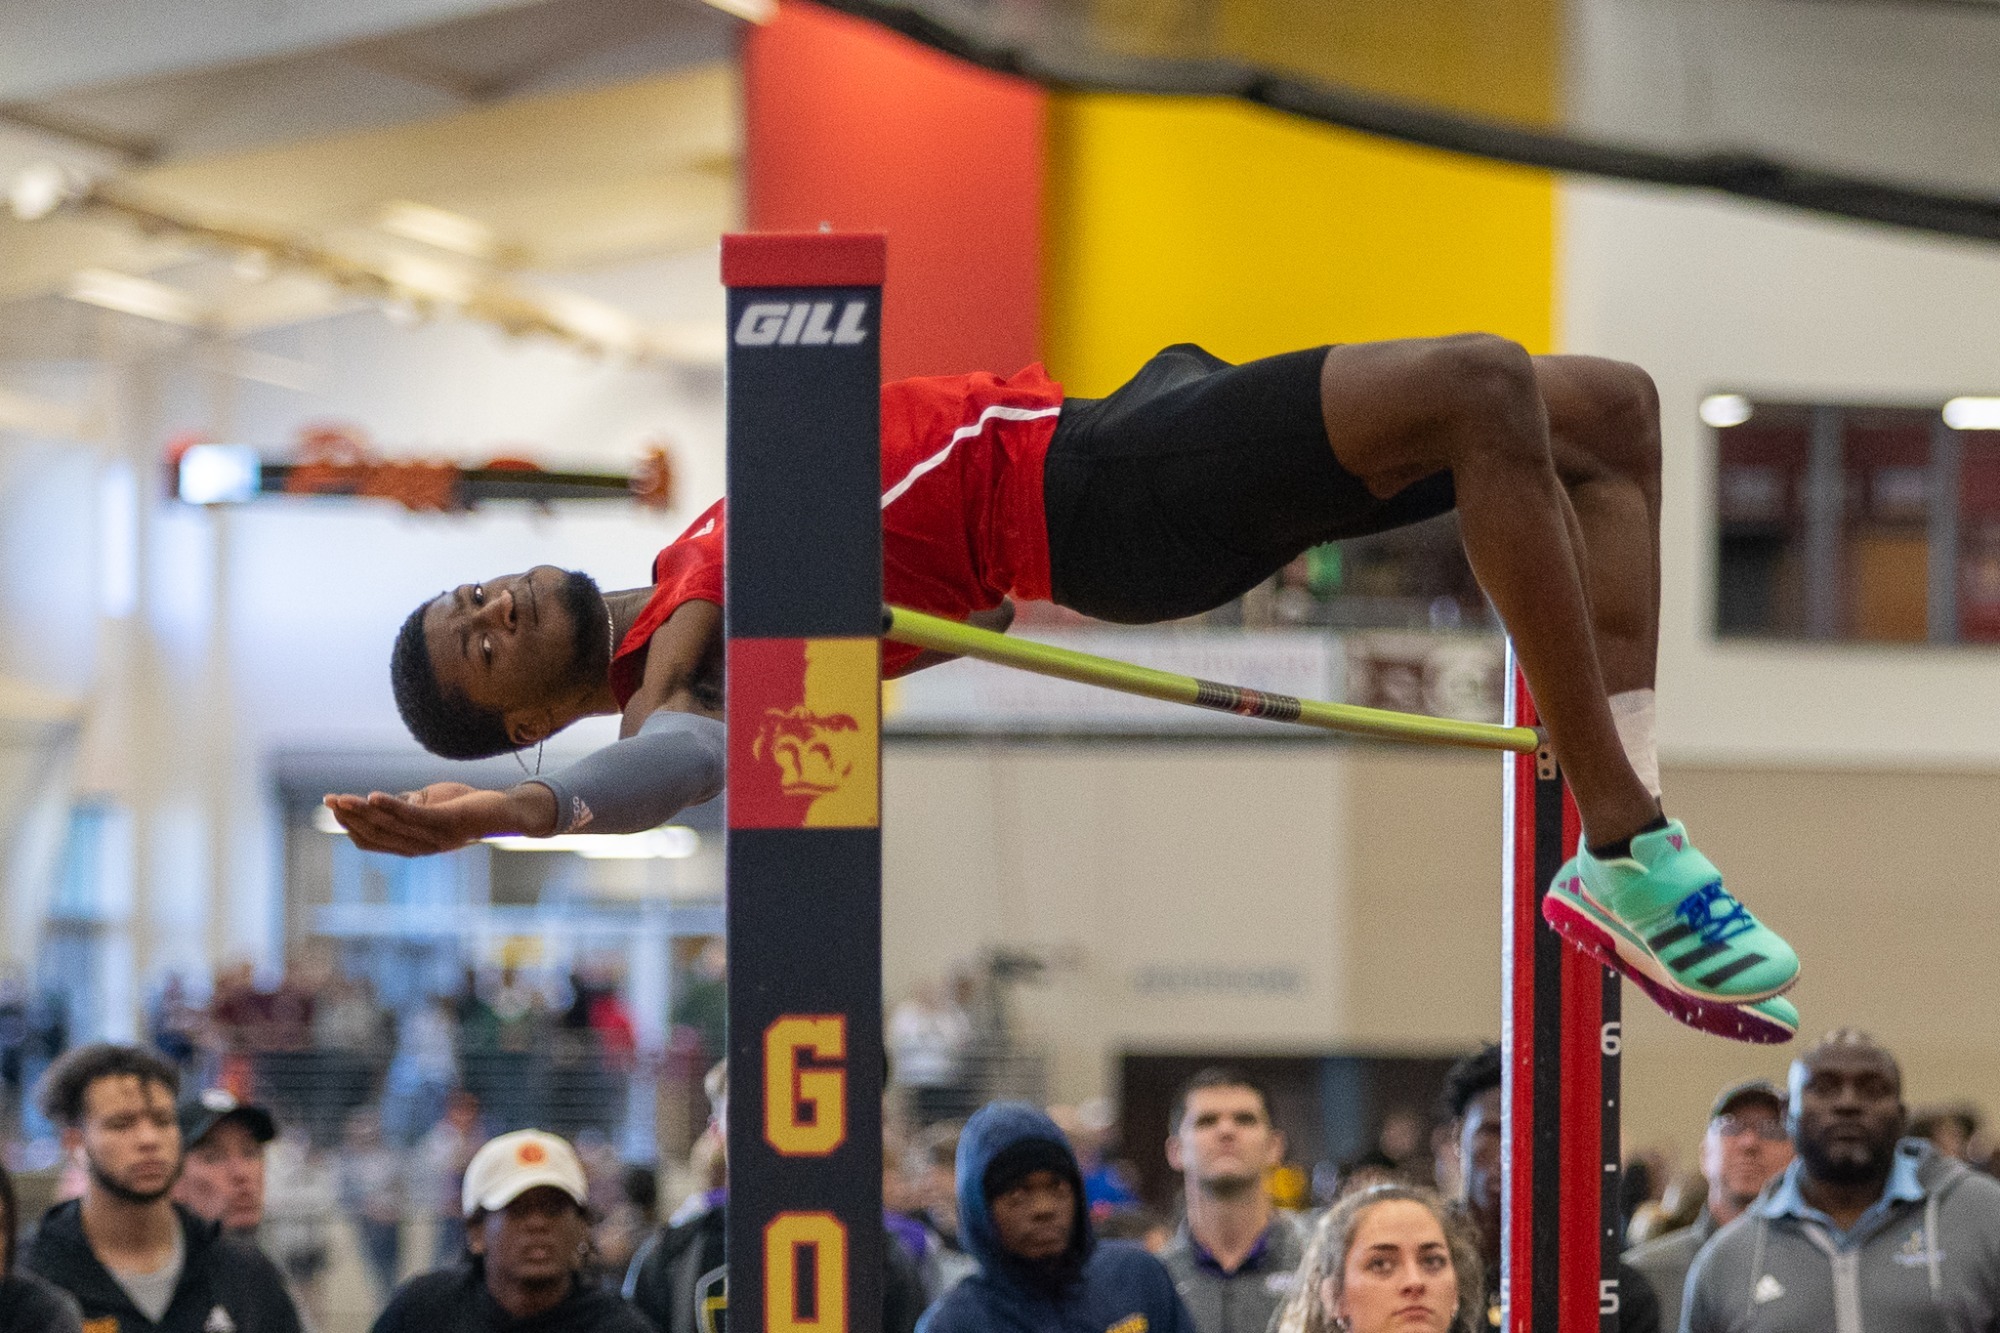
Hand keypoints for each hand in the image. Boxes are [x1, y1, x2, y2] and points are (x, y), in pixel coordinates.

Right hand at [322, 783, 554, 856]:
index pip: (372, 841)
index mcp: (413, 845)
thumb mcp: (429, 805)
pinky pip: (412, 816)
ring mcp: (433, 837)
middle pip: (375, 835)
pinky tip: (372, 796)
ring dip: (362, 811)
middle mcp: (420, 846)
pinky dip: (390, 806)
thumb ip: (405, 806)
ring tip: (341, 798)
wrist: (506, 811)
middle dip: (349, 817)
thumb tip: (379, 801)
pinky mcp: (446, 823)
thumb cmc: (467, 805)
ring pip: (388, 827)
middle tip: (329, 800)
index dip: (350, 826)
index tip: (332, 807)